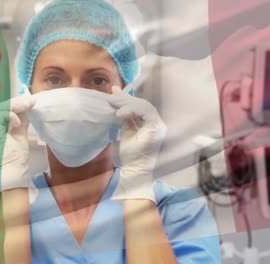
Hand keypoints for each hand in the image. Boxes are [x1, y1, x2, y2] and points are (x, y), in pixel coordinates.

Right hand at [0, 94, 35, 190]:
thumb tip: (27, 105)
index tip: (30, 101)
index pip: (1, 110)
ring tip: (28, 108)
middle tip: (31, 101)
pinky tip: (18, 124)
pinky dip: (11, 117)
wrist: (15, 170)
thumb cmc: (17, 156)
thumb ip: (21, 119)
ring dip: (15, 107)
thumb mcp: (20, 132)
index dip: (15, 104)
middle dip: (17, 103)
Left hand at [108, 86, 166, 201]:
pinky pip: (146, 112)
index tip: (112, 94)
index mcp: (150, 122)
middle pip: (142, 103)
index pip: (140, 105)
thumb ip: (123, 114)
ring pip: (144, 106)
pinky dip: (132, 110)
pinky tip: (120, 114)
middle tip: (110, 98)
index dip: (126, 98)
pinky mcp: (157, 128)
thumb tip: (116, 95)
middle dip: (125, 99)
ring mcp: (159, 125)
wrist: (134, 170)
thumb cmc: (130, 154)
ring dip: (127, 103)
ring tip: (113, 104)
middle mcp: (157, 122)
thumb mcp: (125, 129)